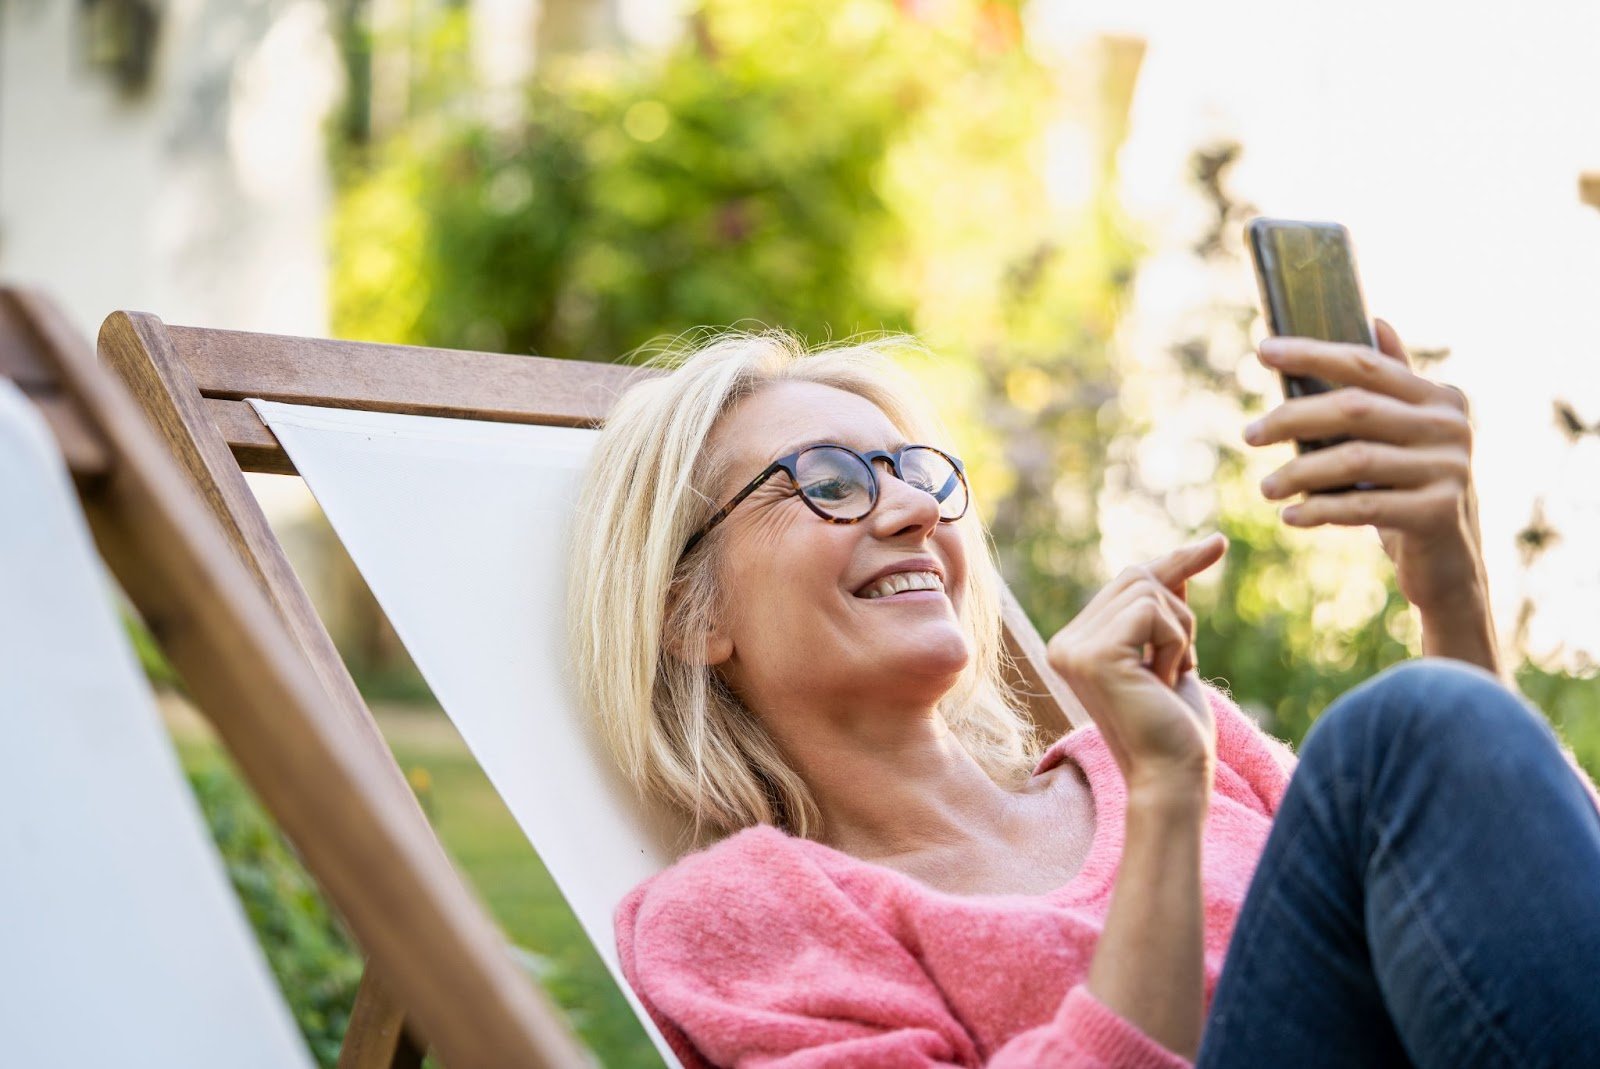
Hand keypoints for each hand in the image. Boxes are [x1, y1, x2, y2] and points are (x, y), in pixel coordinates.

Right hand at [1045, 535, 1226, 796]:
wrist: (1172, 777)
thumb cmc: (1175, 727)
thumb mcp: (1173, 655)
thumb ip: (1166, 611)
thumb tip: (1188, 556)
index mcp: (1074, 644)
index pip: (1128, 582)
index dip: (1174, 564)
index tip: (1218, 544)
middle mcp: (1064, 643)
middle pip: (1137, 577)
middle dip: (1178, 614)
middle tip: (1181, 666)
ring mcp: (1073, 648)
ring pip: (1147, 590)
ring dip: (1180, 631)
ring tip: (1170, 678)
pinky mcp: (1094, 655)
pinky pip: (1153, 612)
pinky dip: (1177, 642)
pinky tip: (1166, 681)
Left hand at [1244, 319, 1489, 622]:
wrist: (1450, 564)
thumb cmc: (1413, 490)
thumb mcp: (1407, 435)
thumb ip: (1393, 383)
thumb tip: (1375, 320)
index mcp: (1440, 397)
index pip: (1366, 364)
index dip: (1313, 354)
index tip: (1262, 351)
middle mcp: (1451, 426)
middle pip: (1354, 408)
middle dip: (1292, 418)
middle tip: (1249, 434)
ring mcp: (1449, 469)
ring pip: (1354, 459)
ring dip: (1299, 472)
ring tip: (1265, 487)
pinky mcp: (1438, 512)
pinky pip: (1363, 505)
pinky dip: (1319, 510)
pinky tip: (1290, 516)